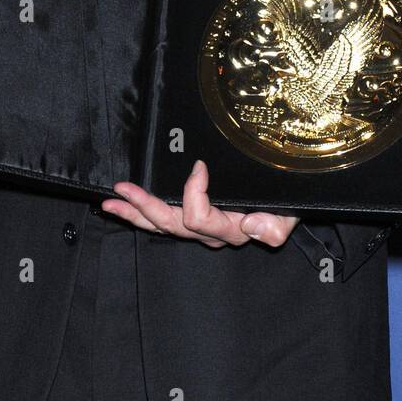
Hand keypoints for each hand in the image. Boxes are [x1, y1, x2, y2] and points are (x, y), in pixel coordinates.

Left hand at [101, 159, 298, 248]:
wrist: (290, 202)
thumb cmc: (288, 204)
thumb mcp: (289, 214)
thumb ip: (274, 226)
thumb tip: (250, 226)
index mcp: (231, 230)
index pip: (200, 218)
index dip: (193, 194)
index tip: (198, 166)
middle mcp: (212, 234)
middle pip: (171, 224)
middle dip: (144, 205)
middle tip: (123, 188)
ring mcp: (200, 230)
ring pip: (161, 226)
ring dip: (134, 212)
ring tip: (111, 200)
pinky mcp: (193, 222)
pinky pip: (163, 222)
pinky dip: (141, 214)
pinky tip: (123, 206)